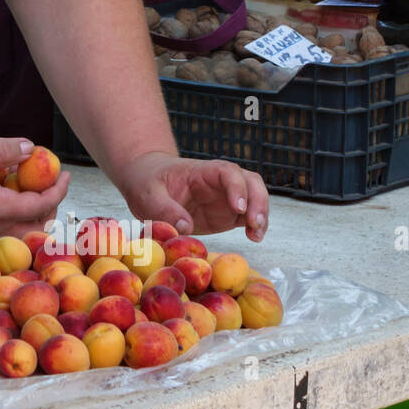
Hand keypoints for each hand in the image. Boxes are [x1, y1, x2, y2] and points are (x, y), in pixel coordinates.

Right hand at [0, 137, 69, 235]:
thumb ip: (5, 150)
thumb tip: (31, 150)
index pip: (40, 206)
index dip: (58, 190)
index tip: (65, 173)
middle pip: (35, 224)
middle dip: (50, 205)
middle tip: (53, 182)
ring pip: (20, 226)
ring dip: (33, 208)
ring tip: (29, 181)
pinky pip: (5, 222)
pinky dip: (16, 208)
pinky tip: (6, 185)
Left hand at [117, 151, 268, 241]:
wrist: (146, 183)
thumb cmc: (147, 182)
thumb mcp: (147, 194)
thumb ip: (164, 209)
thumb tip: (184, 227)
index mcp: (201, 171)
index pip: (227, 172)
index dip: (236, 187)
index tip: (238, 207)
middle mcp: (219, 182)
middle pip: (250, 182)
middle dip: (258, 201)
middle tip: (254, 223)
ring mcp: (225, 198)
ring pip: (255, 199)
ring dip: (261, 215)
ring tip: (256, 235)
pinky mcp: (227, 214)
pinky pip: (248, 217)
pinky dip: (255, 226)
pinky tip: (254, 238)